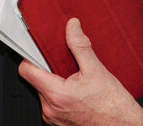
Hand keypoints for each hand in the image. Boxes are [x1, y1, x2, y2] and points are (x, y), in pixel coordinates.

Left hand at [18, 18, 142, 125]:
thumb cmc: (116, 109)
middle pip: (36, 80)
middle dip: (48, 70)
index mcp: (56, 94)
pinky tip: (77, 93)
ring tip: (74, 81)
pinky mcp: (59, 123)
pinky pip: (53, 104)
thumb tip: (72, 27)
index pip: (26, 70)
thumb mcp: (98, 72)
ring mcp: (54, 118)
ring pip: (44, 92)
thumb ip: (81, 46)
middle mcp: (50, 109)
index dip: (30, 57)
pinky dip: (61, 96)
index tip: (39, 51)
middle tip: (66, 65)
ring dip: (55, 84)